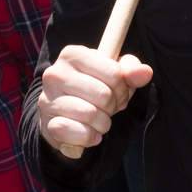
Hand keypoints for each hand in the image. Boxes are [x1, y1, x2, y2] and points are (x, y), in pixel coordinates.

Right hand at [37, 46, 153, 154]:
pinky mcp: (47, 124)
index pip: (113, 73)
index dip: (123, 87)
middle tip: (110, 108)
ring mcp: (48, 99)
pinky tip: (90, 133)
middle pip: (103, 95)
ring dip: (104, 123)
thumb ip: (131, 70)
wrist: (66, 114)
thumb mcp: (115, 74)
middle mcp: (55, 74)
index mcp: (72, 54)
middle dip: (114, 106)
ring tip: (101, 120)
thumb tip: (145, 73)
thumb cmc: (95, 87)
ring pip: (90, 114)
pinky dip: (90, 137)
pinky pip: (78, 133)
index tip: (119, 91)